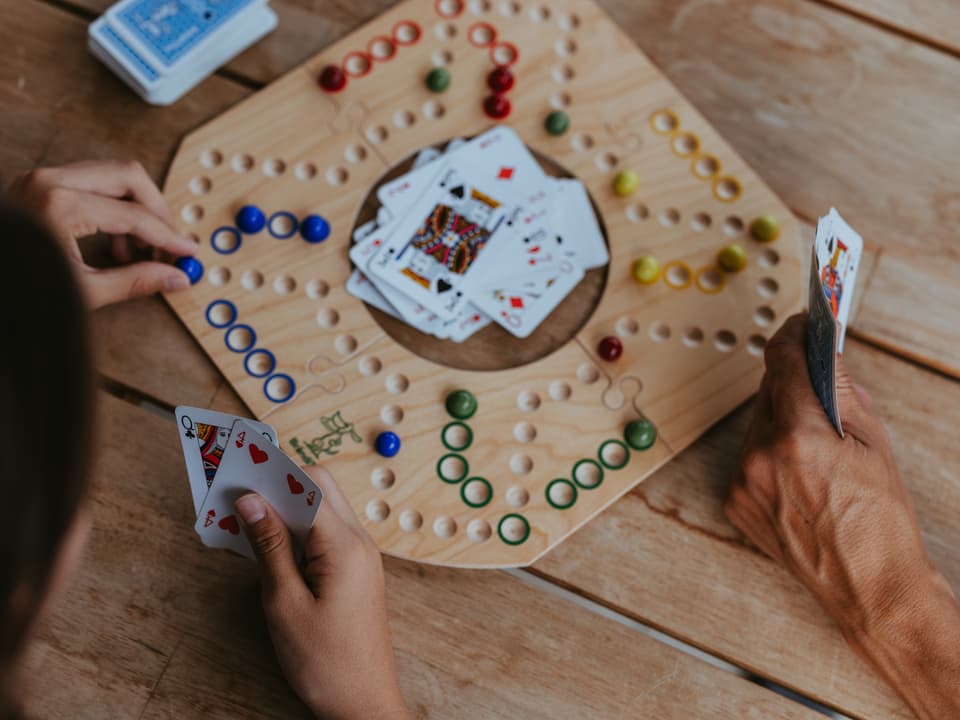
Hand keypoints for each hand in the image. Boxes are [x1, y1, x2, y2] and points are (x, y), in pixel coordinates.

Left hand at [7, 161, 197, 308]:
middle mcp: (51, 181)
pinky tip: (116, 242)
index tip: (187, 251)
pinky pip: (92, 182)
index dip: (168, 237)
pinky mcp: (40, 183)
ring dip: (136, 208)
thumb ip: (134, 281)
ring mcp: (43, 178)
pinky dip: (113, 206)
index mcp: (61, 206)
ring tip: (140, 250)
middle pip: (130, 177)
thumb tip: (175, 277)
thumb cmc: (19, 286)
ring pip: (113, 174)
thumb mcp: (82, 291)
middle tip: (169, 243)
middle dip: (158, 211)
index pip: (135, 215)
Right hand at [235, 468, 409, 719]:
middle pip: (320, 489)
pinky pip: (326, 534)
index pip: (311, 485)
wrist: (363, 703)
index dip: (274, 473)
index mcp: (345, 546)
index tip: (239, 471)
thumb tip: (250, 500)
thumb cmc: (325, 661)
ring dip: (286, 509)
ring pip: (322, 509)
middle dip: (279, 484)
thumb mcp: (285, 603)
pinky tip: (269, 546)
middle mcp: (360, 542)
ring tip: (245, 519)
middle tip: (237, 495)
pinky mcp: (356, 570)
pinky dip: (298, 531)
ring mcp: (361, 556)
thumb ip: (269, 547)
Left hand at [726, 313, 959, 719]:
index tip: (801, 324)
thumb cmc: (880, 519)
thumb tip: (822, 352)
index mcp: (798, 435)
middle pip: (769, 392)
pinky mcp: (734, 501)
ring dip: (781, 422)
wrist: (868, 587)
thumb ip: (840, 390)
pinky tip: (799, 474)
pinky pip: (748, 458)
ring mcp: (742, 480)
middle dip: (794, 385)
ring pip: (757, 425)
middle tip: (822, 393)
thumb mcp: (872, 442)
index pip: (783, 360)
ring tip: (816, 447)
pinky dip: (769, 454)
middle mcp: (759, 455)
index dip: (793, 334)